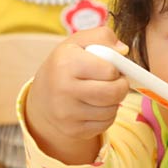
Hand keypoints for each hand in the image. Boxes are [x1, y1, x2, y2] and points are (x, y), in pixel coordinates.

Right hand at [24, 27, 130, 164]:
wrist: (43, 97)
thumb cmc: (67, 64)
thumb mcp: (80, 42)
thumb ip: (103, 37)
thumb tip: (123, 51)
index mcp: (66, 63)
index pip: (109, 70)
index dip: (115, 68)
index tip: (109, 68)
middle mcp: (63, 89)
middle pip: (114, 93)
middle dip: (121, 86)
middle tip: (116, 82)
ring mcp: (67, 113)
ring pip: (112, 110)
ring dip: (114, 101)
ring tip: (101, 92)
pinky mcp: (74, 130)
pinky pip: (106, 124)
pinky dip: (107, 115)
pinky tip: (95, 106)